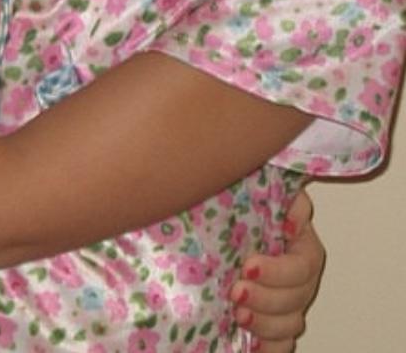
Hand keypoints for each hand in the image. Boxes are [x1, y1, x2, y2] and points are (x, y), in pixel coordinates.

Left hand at [230, 189, 324, 350]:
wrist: (225, 223)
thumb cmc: (249, 206)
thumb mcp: (268, 191)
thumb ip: (289, 201)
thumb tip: (292, 220)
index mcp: (302, 249)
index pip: (303, 267)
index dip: (278, 272)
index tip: (248, 266)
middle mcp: (300, 280)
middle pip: (297, 300)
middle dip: (266, 299)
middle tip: (236, 292)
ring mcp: (288, 304)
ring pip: (291, 324)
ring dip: (265, 324)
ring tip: (238, 314)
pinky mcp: (272, 323)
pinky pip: (281, 344)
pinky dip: (269, 348)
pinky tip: (251, 344)